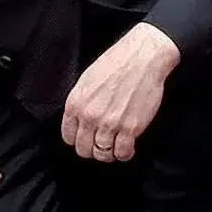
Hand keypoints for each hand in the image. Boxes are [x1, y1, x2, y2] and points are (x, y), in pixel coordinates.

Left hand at [59, 22, 178, 164]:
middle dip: (92, 149)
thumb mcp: (87, 79)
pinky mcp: (130, 128)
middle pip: (84, 149)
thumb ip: (81, 102)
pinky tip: (127, 148)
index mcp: (76, 103)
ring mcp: (110, 123)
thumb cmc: (117, 62)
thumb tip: (79, 120)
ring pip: (102, 154)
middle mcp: (90, 116)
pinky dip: (124, 154)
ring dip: (109, 153)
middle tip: (101, 145)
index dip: (78, 140)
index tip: (86, 139)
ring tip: (114, 147)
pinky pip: (122, 153)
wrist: (142, 57)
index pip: (68, 136)